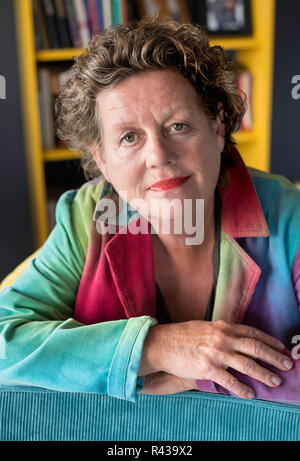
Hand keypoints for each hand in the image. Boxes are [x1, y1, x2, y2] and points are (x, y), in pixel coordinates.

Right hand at [141, 320, 292, 399]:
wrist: (161, 344)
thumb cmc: (182, 335)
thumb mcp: (205, 327)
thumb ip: (222, 331)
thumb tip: (237, 338)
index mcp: (223, 326)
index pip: (252, 333)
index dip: (269, 341)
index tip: (281, 347)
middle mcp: (222, 338)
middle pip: (255, 347)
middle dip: (274, 357)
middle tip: (287, 364)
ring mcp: (216, 353)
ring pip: (248, 364)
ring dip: (265, 374)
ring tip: (276, 381)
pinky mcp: (207, 368)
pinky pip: (230, 381)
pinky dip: (243, 389)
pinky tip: (251, 394)